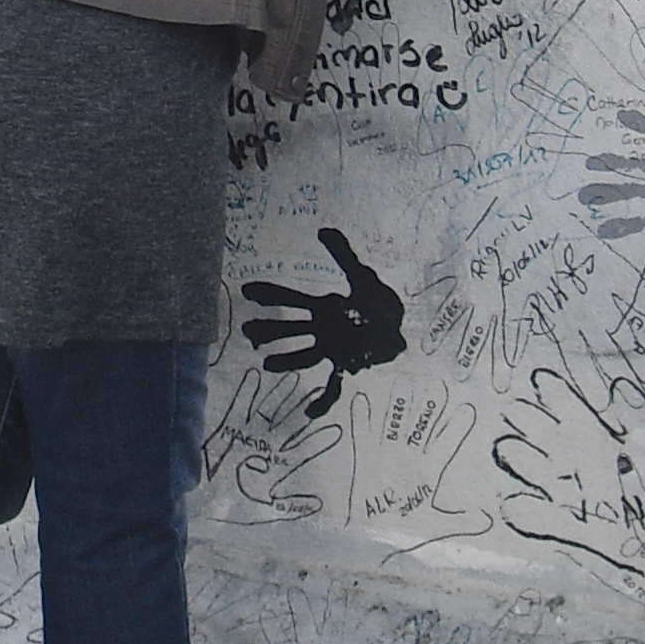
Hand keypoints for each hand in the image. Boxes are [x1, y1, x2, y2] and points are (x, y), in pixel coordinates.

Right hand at [237, 227, 405, 417]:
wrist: (397, 324)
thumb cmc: (376, 300)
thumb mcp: (361, 275)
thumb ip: (343, 254)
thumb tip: (323, 230)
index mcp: (322, 307)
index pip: (291, 300)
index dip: (270, 295)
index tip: (247, 291)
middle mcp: (322, 328)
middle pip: (291, 329)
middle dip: (270, 330)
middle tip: (248, 331)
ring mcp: (332, 348)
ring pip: (305, 356)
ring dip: (287, 360)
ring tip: (267, 364)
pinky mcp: (347, 364)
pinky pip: (333, 384)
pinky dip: (323, 400)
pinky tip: (311, 413)